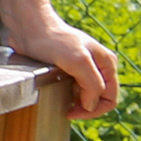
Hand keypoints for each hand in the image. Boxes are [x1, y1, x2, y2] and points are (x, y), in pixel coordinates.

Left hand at [5, 10, 119, 118]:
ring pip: (86, 94)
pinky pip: (73, 88)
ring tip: (61, 99)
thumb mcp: (79, 62)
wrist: (30, 28)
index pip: (110, 98)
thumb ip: (92, 84)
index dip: (94, 110)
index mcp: (107, 64)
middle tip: (66, 109)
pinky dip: (66, 94)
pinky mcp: (68, 68)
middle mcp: (99, 66)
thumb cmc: (53, 40)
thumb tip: (92, 104)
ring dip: (75, 101)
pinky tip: (56, 90)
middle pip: (99, 98)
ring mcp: (84, 67)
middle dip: (84, 106)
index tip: (73, 112)